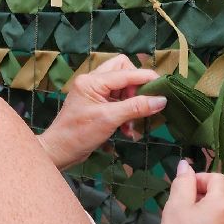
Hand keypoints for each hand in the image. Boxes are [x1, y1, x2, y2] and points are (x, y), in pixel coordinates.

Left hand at [36, 55, 167, 168]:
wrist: (59, 152)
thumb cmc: (78, 134)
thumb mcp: (109, 119)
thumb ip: (136, 107)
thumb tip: (161, 100)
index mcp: (92, 81)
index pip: (126, 71)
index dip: (146, 78)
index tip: (164, 87)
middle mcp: (92, 82)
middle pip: (124, 71)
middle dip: (136, 88)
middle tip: (141, 105)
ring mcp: (94, 93)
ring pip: (122, 87)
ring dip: (132, 104)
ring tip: (132, 124)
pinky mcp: (97, 105)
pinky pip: (118, 101)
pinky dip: (126, 113)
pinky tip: (127, 130)